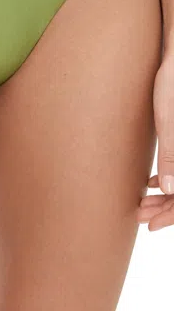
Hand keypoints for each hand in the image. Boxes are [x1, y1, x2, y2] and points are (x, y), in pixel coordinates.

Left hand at [137, 53, 173, 230]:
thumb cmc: (171, 85)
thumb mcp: (168, 121)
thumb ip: (172, 155)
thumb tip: (170, 189)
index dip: (172, 214)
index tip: (150, 225)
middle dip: (167, 209)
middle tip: (140, 217)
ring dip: (167, 196)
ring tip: (142, 204)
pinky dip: (171, 177)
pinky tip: (153, 182)